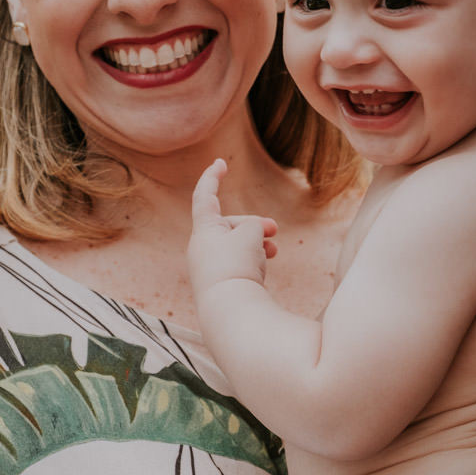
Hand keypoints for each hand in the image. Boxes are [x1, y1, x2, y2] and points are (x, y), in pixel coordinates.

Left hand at [188, 159, 278, 292]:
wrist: (230, 312)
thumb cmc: (237, 265)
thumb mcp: (249, 233)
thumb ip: (251, 225)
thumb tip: (254, 237)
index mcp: (203, 230)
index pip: (205, 196)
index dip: (212, 177)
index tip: (221, 162)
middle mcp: (201, 249)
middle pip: (229, 225)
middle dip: (253, 225)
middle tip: (274, 229)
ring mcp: (209, 269)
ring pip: (237, 247)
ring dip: (257, 244)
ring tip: (272, 251)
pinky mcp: (221, 286)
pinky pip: (239, 265)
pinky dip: (253, 261)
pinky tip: (264, 269)